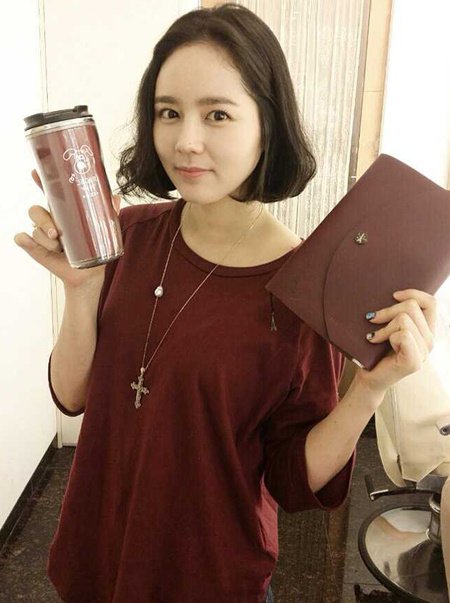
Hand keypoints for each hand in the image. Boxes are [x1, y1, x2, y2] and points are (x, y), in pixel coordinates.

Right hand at [14, 169, 120, 289]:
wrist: (90, 273)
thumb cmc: (94, 248)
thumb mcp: (103, 229)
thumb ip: (108, 213)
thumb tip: (116, 198)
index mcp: (63, 212)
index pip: (49, 194)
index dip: (41, 182)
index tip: (35, 173)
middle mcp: (50, 220)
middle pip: (36, 210)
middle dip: (44, 220)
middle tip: (56, 234)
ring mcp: (42, 235)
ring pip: (35, 229)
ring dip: (45, 239)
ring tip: (59, 248)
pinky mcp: (36, 249)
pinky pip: (23, 240)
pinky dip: (25, 241)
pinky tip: (28, 241)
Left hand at [353, 289, 436, 397]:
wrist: (368, 377)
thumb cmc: (376, 351)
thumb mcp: (388, 326)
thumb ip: (398, 312)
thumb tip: (394, 292)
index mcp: (427, 331)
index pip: (431, 302)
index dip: (413, 293)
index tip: (394, 295)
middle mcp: (430, 341)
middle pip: (412, 306)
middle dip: (387, 310)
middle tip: (372, 319)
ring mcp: (424, 353)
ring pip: (404, 319)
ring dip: (383, 326)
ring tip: (374, 336)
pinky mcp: (414, 362)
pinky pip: (402, 334)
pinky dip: (384, 335)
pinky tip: (375, 342)